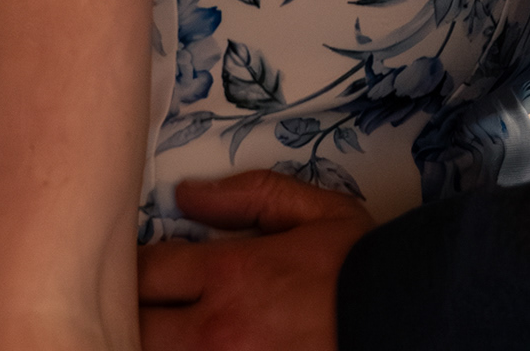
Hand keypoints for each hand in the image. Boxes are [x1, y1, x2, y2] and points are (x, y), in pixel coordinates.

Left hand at [137, 172, 368, 349]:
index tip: (136, 264)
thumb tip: (186, 194)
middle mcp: (215, 331)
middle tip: (133, 302)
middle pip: (135, 327)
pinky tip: (183, 345)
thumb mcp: (315, 211)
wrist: (401, 321)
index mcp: (230, 275)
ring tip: (156, 328)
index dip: (131, 266)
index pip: (147, 270)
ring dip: (147, 342)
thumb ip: (249, 196)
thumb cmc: (357, 268)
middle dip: (128, 312)